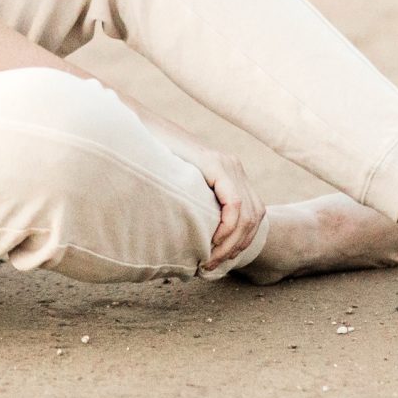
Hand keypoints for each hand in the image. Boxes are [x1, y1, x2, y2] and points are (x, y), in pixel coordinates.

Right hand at [138, 110, 264, 271]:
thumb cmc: (154, 163)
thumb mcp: (182, 188)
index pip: (253, 214)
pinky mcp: (216, 164)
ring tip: (211, 260)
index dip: (242, 241)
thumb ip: (194, 205)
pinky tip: (212, 241)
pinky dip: (228, 228)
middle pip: (256, 217)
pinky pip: (235, 204)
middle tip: (215, 266)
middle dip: (239, 247)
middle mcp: (234, 167)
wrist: (142, 131)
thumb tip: (195, 238)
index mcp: (231, 173)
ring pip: (249, 215)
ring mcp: (228, 164)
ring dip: (233, 244)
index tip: (222, 260)